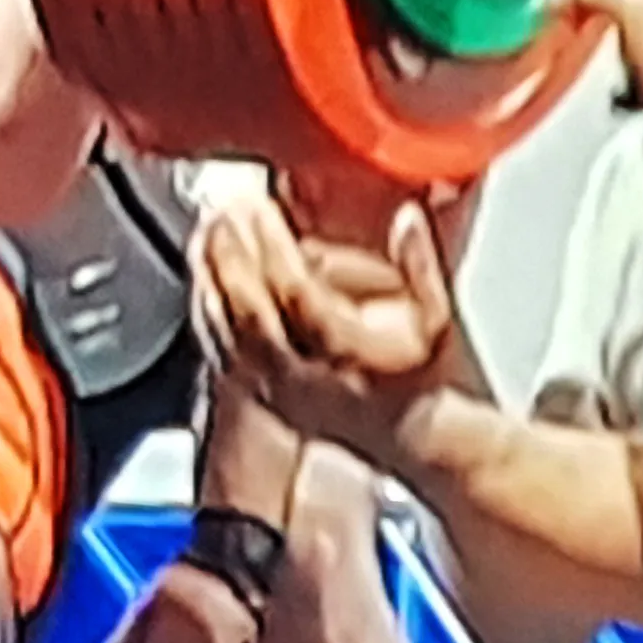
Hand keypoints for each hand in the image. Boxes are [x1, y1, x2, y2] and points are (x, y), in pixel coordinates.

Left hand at [191, 193, 457, 468]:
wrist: (416, 436)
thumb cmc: (425, 375)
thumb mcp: (439, 320)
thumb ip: (423, 266)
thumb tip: (408, 218)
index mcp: (347, 352)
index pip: (296, 293)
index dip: (273, 247)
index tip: (260, 206)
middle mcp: (304, 373)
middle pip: (249, 308)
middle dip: (230, 253)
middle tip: (220, 207)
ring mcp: (277, 387)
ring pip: (227, 327)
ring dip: (211, 273)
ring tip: (207, 228)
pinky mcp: (260, 392)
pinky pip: (219, 345)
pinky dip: (207, 302)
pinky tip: (203, 272)